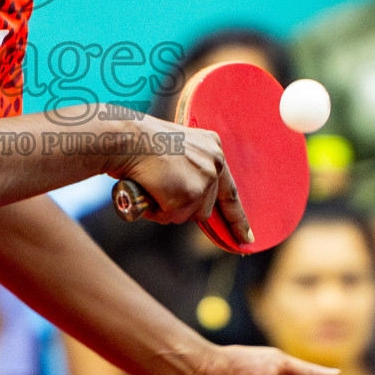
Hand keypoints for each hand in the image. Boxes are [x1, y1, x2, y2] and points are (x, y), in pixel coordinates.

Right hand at [112, 123, 252, 245]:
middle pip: (206, 207)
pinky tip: (150, 189)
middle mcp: (216, 162)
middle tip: (160, 188)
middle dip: (183, 207)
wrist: (128, 138)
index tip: (247, 237)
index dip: (237, 217)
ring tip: (153, 185)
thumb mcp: (175, 151)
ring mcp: (205, 179)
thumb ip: (189, 170)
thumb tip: (191, 202)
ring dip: (169, 208)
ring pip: (190, 214)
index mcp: (213, 147)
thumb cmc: (140, 143)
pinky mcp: (192, 194)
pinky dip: (158, 210)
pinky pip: (173, 217)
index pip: (230, 190)